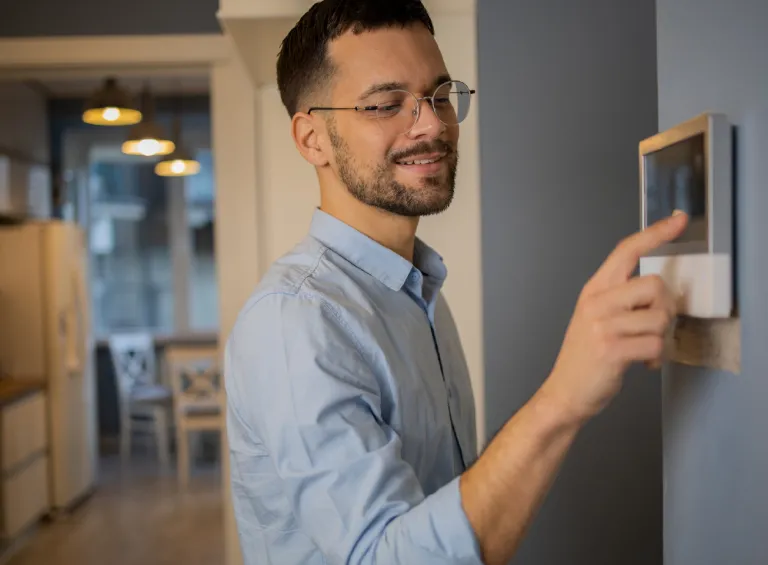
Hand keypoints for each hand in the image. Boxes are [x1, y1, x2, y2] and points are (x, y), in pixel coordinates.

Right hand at [541, 212, 687, 422]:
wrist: (565, 392)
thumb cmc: (585, 357)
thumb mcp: (596, 318)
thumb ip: (622, 299)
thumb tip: (662, 290)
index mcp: (594, 290)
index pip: (626, 251)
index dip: (656, 233)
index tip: (679, 220)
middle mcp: (596, 302)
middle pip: (655, 285)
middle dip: (665, 309)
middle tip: (653, 328)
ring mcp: (602, 325)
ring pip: (659, 318)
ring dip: (660, 338)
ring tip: (643, 349)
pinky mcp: (611, 349)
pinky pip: (656, 344)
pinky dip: (656, 358)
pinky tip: (642, 363)